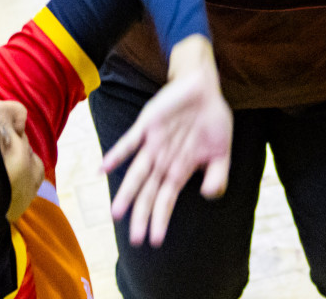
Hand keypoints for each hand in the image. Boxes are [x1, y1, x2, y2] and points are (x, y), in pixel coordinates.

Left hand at [100, 36, 231, 246]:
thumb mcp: (221, 151)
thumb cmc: (211, 120)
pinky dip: (117, 154)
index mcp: (178, 168)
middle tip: (135, 239)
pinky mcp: (147, 124)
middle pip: (148, 191)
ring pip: (137, 172)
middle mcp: (162, 160)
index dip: (159, 218)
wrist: (204, 85)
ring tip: (117, 213)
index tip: (155, 239)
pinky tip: (104, 168)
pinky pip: (129, 141)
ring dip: (127, 191)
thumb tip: (210, 195)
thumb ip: (217, 175)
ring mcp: (152, 142)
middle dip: (141, 214)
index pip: (165, 199)